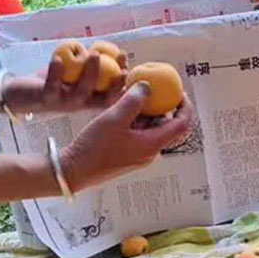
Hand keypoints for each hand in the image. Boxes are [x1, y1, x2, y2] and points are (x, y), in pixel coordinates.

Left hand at [5, 54, 125, 114]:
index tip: (128, 66)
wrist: (20, 94)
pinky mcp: (46, 99)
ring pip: (81, 93)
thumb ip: (89, 65)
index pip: (113, 95)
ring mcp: (64, 103)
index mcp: (90, 99)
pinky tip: (59, 59)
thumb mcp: (74, 73)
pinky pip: (52, 87)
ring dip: (90, 73)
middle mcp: (81, 104)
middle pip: (103, 99)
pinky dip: (56, 73)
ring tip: (94, 54)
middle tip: (122, 68)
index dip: (123, 83)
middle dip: (115, 84)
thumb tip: (109, 50)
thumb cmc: (51, 83)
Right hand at [60, 82, 192, 192]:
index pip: (182, 125)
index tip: (181, 93)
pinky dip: (135, 119)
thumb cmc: (94, 148)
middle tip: (154, 89)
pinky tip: (122, 107)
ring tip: (134, 94)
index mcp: (153, 145)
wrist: (73, 171)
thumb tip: (148, 86)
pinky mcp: (127, 154)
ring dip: (146, 111)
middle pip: (166, 125)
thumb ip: (133, 101)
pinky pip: (138, 133)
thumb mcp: (114, 118)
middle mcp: (150, 152)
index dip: (185, 107)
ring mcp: (139, 154)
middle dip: (162, 106)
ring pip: (150, 128)